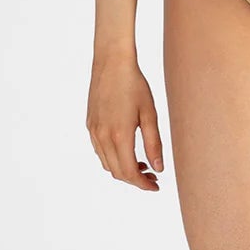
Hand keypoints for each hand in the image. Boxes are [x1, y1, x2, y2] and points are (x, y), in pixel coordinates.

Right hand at [87, 57, 164, 190]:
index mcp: (119, 135)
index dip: (143, 184)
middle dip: (135, 179)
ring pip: (107, 164)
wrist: (111, 63)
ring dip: (124, 170)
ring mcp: (94, 131)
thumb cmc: (134, 85)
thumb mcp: (150, 114)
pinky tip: (127, 150)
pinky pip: (100, 151)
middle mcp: (103, 137)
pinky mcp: (90, 125)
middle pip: (117, 172)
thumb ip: (154, 144)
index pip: (129, 172)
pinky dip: (113, 158)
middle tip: (153, 177)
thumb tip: (159, 169)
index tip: (155, 185)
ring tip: (143, 165)